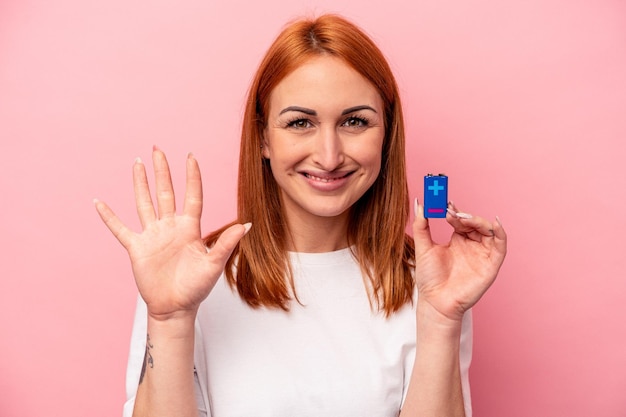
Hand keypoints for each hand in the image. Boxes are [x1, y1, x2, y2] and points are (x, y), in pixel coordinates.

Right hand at [94, 147, 248, 319]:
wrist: (176, 307)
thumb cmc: (197, 287)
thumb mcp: (214, 264)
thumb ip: (226, 243)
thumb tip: (247, 224)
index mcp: (190, 228)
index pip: (192, 196)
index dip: (192, 177)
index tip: (191, 156)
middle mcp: (171, 227)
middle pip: (166, 193)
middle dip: (162, 171)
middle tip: (158, 149)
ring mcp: (153, 236)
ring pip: (145, 203)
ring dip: (140, 184)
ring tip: (137, 164)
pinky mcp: (137, 248)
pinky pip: (120, 229)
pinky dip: (109, 217)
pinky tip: (99, 202)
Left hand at [412, 199, 506, 322]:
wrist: (436, 301)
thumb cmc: (430, 278)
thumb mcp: (423, 247)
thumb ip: (421, 225)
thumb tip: (419, 203)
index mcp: (458, 240)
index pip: (461, 219)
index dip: (454, 210)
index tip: (444, 204)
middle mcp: (472, 245)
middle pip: (475, 222)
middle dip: (464, 215)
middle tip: (451, 212)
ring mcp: (482, 254)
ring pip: (488, 230)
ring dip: (477, 220)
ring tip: (463, 218)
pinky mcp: (491, 264)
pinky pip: (500, 245)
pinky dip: (500, 232)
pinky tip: (494, 222)